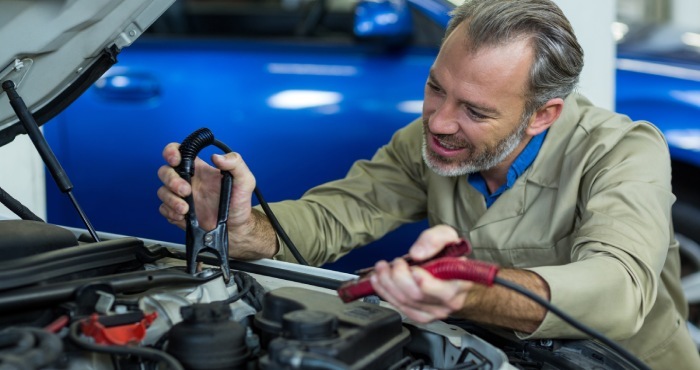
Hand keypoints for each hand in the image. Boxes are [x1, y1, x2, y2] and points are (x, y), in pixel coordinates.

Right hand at [157, 143, 276, 258]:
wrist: (236, 228)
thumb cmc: (239, 203)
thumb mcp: (245, 180)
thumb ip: (236, 164)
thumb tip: (218, 157)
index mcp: (200, 169)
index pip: (179, 152)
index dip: (172, 152)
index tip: (175, 160)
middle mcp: (189, 180)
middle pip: (165, 171)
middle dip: (171, 180)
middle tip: (186, 190)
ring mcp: (182, 197)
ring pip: (162, 191)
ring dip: (171, 199)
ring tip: (185, 209)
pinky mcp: (178, 212)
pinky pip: (163, 209)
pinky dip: (170, 212)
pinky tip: (183, 217)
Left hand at [369, 225, 473, 322]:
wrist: (452, 274)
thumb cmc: (450, 256)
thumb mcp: (448, 237)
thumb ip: (435, 239)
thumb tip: (417, 253)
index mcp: (461, 284)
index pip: (444, 292)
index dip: (426, 283)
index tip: (414, 270)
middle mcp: (449, 302)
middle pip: (417, 295)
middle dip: (399, 277)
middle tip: (396, 262)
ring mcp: (434, 312)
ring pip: (405, 302)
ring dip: (387, 283)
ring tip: (382, 268)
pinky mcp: (421, 315)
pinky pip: (400, 307)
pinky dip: (385, 292)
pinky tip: (378, 280)